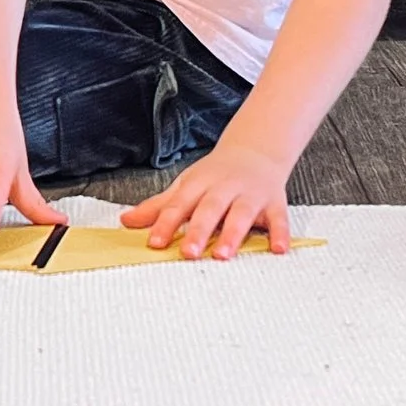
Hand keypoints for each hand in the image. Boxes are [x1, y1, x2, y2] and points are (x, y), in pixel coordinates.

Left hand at [120, 138, 293, 259]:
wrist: (256, 150)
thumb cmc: (216, 175)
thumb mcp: (186, 186)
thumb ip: (159, 207)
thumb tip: (125, 222)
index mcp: (199, 184)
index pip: (179, 204)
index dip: (166, 223)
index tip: (155, 243)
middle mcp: (225, 188)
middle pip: (209, 209)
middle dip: (199, 231)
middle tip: (189, 254)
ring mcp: (251, 195)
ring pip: (241, 214)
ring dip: (233, 234)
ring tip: (224, 255)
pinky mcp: (274, 202)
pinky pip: (279, 219)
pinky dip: (280, 233)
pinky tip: (277, 249)